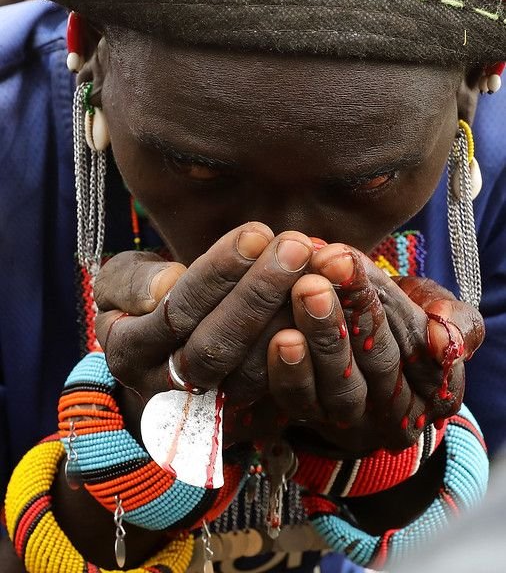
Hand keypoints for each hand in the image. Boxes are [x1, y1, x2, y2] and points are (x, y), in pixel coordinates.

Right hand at [94, 223, 313, 409]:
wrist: (161, 353)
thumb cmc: (142, 301)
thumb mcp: (119, 283)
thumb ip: (132, 281)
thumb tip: (166, 287)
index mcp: (128, 353)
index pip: (176, 311)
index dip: (217, 273)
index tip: (255, 233)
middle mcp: (164, 389)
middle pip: (217, 347)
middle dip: (259, 293)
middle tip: (295, 246)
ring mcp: (207, 409)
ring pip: (251, 372)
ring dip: (287, 318)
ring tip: (316, 270)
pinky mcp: (245, 417)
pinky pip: (278, 388)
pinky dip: (305, 346)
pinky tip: (325, 303)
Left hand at [255, 244, 483, 452]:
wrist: (356, 332)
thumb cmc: (399, 315)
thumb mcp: (437, 309)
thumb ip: (455, 321)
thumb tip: (442, 336)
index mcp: (438, 389)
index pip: (419, 347)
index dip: (386, 302)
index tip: (352, 260)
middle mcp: (398, 415)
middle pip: (378, 361)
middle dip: (354, 308)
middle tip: (328, 264)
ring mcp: (352, 419)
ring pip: (338, 384)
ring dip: (321, 334)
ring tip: (304, 289)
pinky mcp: (310, 418)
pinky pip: (298, 400)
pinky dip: (288, 368)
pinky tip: (278, 334)